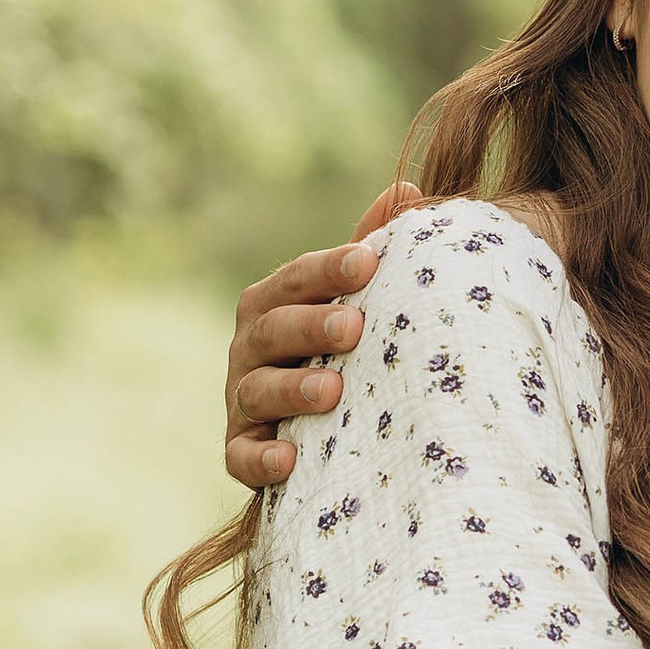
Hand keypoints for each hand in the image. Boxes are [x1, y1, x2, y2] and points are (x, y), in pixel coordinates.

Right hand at [223, 184, 419, 487]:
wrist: (323, 427)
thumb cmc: (343, 347)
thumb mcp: (357, 298)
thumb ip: (372, 247)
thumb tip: (409, 189)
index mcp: (275, 302)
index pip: (296, 278)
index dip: (328, 269)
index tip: (368, 261)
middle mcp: (250, 347)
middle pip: (272, 329)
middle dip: (310, 325)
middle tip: (355, 327)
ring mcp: (243, 400)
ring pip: (257, 390)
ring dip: (291, 389)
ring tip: (333, 391)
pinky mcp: (242, 451)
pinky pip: (240, 457)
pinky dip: (258, 459)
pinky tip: (288, 459)